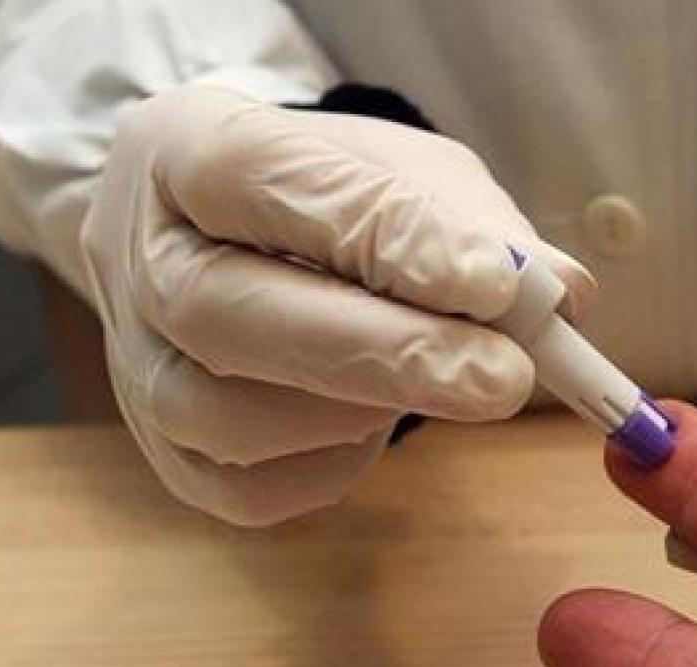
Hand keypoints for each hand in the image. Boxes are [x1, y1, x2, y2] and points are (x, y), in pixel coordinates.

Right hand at [79, 84, 591, 524]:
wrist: (229, 245)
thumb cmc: (328, 200)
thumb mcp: (407, 172)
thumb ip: (478, 223)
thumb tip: (560, 294)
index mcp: (183, 149)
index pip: (265, 181)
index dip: (383, 236)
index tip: (496, 283)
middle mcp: (137, 258)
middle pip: (228, 315)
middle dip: (385, 353)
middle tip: (505, 378)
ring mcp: (137, 367)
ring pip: (230, 417)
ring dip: (365, 410)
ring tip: (450, 380)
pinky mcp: (169, 459)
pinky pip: (254, 487)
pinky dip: (339, 461)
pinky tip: (378, 417)